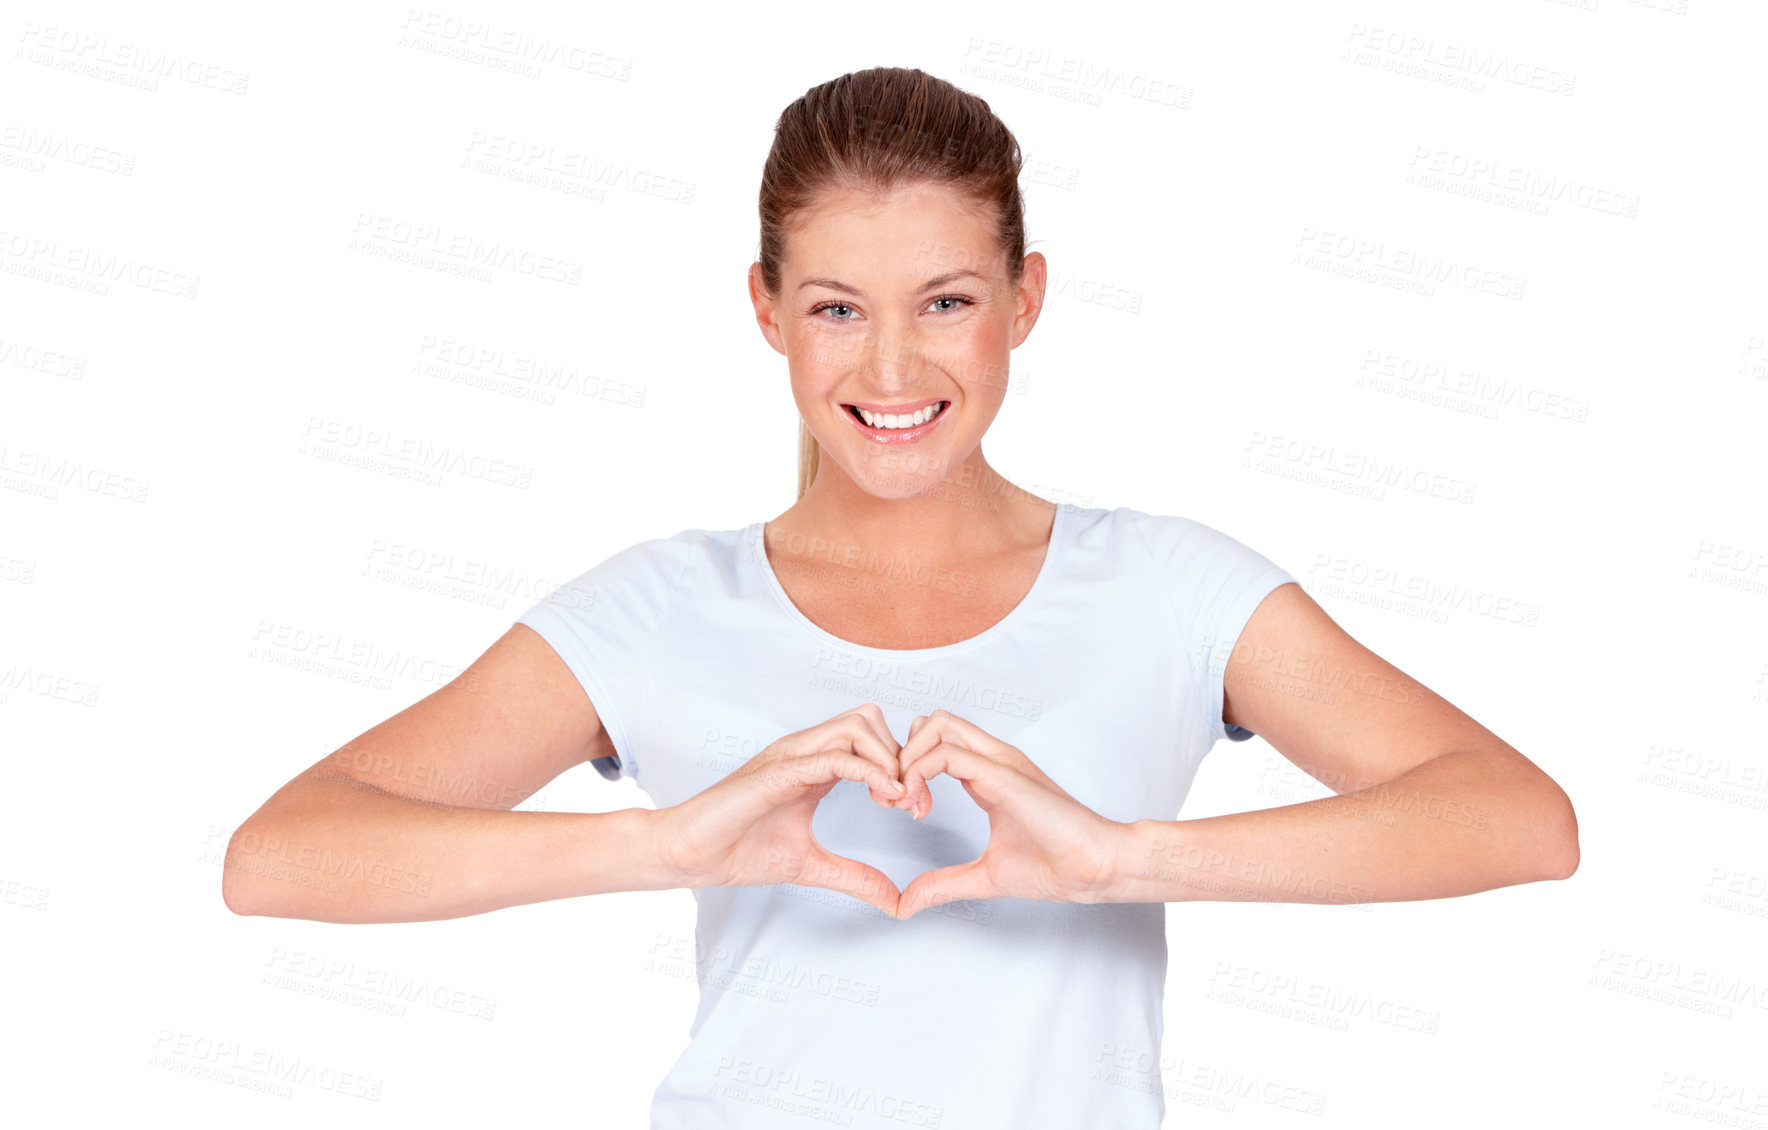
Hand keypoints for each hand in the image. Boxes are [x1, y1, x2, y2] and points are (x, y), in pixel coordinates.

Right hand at [653, 704, 909, 916]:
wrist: (691, 855)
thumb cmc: (739, 851)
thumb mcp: (811, 866)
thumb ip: (854, 877)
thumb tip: (894, 901)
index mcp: (814, 766)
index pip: (872, 741)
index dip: (902, 768)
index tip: (916, 808)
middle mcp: (805, 752)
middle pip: (870, 720)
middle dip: (901, 756)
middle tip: (910, 802)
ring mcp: (791, 757)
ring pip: (857, 726)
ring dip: (887, 758)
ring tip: (896, 799)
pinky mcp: (778, 771)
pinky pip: (832, 756)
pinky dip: (867, 770)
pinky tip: (885, 795)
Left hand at [889, 709, 1129, 918]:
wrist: (1094, 869)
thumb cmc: (1054, 867)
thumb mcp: (984, 876)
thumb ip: (943, 884)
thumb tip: (906, 904)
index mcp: (989, 775)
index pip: (936, 742)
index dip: (908, 769)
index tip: (903, 810)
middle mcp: (993, 760)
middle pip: (932, 722)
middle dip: (902, 755)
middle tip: (897, 801)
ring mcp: (1000, 763)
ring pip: (937, 725)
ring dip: (909, 759)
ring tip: (908, 802)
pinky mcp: (1004, 775)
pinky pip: (948, 753)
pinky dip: (920, 772)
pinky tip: (920, 807)